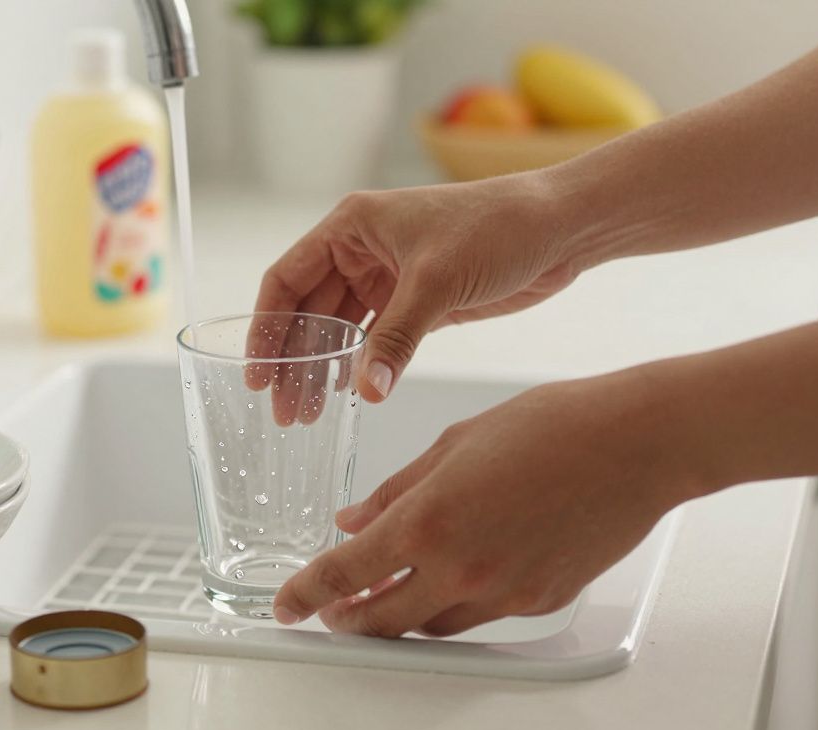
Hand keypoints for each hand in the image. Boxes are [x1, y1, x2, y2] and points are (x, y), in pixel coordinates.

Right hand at [247, 173, 581, 408]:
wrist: (560, 228)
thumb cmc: (499, 227)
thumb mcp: (438, 282)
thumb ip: (397, 339)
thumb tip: (367, 392)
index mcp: (351, 226)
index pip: (286, 279)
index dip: (266, 328)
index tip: (257, 375)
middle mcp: (361, 251)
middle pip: (308, 312)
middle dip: (294, 362)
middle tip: (284, 412)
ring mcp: (388, 278)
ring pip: (339, 332)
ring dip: (323, 371)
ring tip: (308, 416)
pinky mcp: (417, 303)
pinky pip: (374, 341)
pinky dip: (360, 369)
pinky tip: (349, 396)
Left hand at [271, 369, 707, 636]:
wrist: (638, 443)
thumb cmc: (555, 426)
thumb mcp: (455, 443)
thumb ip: (397, 490)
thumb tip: (355, 519)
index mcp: (430, 520)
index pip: (345, 573)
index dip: (306, 595)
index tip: (287, 606)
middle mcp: (463, 568)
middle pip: (382, 619)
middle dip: (348, 619)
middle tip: (330, 611)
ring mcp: (504, 592)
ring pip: (432, 625)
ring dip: (401, 615)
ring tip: (386, 592)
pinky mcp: (539, 601)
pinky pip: (481, 616)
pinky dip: (455, 603)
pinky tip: (451, 578)